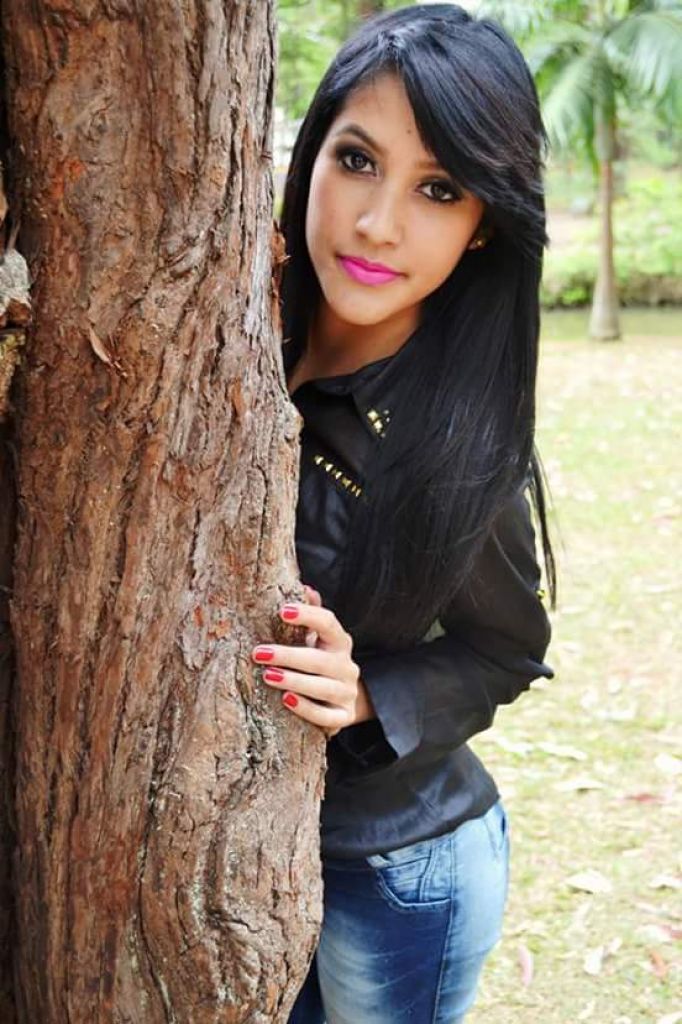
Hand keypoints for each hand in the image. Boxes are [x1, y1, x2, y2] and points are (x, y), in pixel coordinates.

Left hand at [251, 588, 374, 737]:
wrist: (342, 699)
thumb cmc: (318, 660)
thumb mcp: (316, 638)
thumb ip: (310, 614)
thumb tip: (304, 587)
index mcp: (339, 641)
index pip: (328, 623)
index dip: (307, 615)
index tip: (281, 611)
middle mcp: (347, 666)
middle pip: (319, 659)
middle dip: (287, 655)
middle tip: (258, 653)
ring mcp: (347, 692)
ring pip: (323, 687)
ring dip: (294, 680)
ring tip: (267, 676)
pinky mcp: (343, 716)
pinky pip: (326, 716)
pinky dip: (306, 709)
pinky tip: (286, 700)